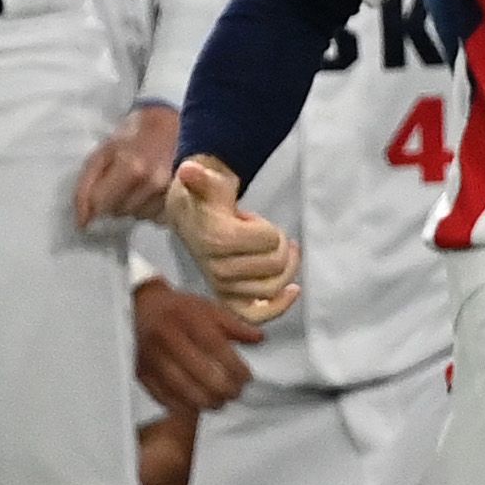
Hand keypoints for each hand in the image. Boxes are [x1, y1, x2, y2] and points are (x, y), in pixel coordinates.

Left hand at [71, 104, 179, 228]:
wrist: (169, 126)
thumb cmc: (132, 137)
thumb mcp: (101, 154)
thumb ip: (86, 186)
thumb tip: (82, 222)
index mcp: (132, 168)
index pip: (101, 206)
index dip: (93, 203)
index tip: (94, 194)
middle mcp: (154, 183)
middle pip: (119, 213)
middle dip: (112, 203)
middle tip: (116, 183)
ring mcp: (170, 192)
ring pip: (137, 216)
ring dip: (130, 206)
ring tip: (133, 185)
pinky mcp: (180, 198)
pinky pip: (154, 215)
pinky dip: (146, 207)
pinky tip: (147, 191)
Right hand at [133, 278, 263, 412]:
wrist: (143, 306)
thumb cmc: (182, 309)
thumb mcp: (210, 308)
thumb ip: (236, 325)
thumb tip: (260, 339)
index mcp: (188, 319)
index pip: (216, 348)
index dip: (235, 367)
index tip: (248, 378)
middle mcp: (168, 339)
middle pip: (200, 372)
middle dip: (223, 388)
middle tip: (236, 394)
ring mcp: (151, 357)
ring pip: (182, 388)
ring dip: (205, 401)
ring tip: (219, 402)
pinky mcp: (140, 372)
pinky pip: (163, 395)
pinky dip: (182, 405)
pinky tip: (196, 406)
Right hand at [165, 157, 300, 323]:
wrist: (193, 219)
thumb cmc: (207, 199)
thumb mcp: (206, 182)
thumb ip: (201, 177)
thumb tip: (190, 169)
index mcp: (215, 240)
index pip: (270, 240)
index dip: (270, 229)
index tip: (251, 221)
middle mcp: (218, 270)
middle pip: (276, 263)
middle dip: (279, 244)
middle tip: (264, 234)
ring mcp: (224, 287)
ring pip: (274, 286)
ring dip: (286, 266)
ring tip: (277, 250)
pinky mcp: (230, 300)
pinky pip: (258, 314)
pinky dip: (280, 305)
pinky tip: (294, 289)